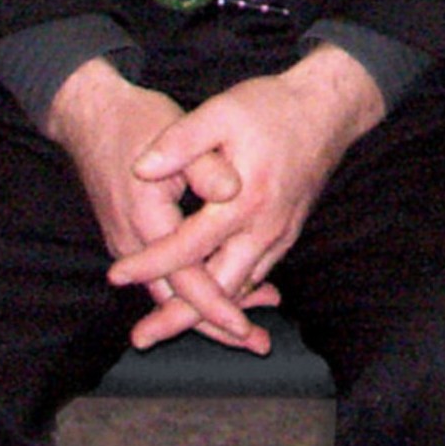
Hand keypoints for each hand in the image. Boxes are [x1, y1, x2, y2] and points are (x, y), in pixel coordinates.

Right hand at [48, 59, 278, 353]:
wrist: (92, 115)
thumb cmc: (138, 121)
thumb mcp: (175, 133)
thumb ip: (205, 166)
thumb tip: (233, 191)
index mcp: (146, 220)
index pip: (184, 278)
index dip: (216, 305)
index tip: (245, 326)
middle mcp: (131, 243)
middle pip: (175, 300)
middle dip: (214, 324)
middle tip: (256, 343)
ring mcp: (127, 245)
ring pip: (169, 292)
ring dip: (206, 308)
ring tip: (251, 323)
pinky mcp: (131, 240)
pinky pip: (163, 277)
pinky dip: (193, 288)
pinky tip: (226, 285)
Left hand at [104, 46, 390, 350]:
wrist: (328, 109)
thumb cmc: (272, 107)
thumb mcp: (222, 112)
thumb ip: (180, 142)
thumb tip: (140, 168)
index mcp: (244, 201)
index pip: (188, 246)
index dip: (150, 264)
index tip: (116, 275)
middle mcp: (264, 228)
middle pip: (219, 288)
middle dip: (179, 317)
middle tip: (142, 337)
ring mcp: (280, 235)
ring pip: (239, 289)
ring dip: (206, 314)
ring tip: (168, 327)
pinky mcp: (287, 234)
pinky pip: (255, 275)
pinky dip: (230, 295)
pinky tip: (209, 303)